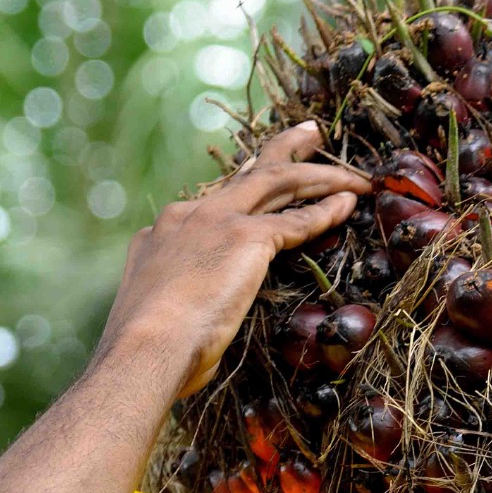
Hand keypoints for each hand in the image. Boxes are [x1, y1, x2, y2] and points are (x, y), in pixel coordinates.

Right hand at [95, 122, 370, 394]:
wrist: (142, 351)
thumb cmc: (146, 356)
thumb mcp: (151, 323)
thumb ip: (170, 311)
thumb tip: (183, 335)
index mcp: (161, 236)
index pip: (210, 205)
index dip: (242, 192)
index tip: (259, 182)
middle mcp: (188, 217)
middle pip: (246, 176)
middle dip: (282, 153)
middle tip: (308, 136)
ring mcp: (217, 221)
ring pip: (277, 182)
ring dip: (318, 174)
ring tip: (349, 171)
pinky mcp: (245, 238)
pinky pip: (296, 220)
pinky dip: (326, 211)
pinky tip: (348, 203)